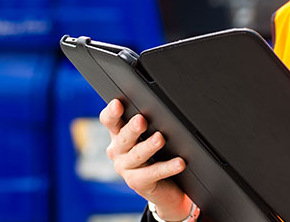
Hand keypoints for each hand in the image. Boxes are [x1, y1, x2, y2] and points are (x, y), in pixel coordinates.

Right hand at [99, 99, 192, 219]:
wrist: (163, 186)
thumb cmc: (157, 153)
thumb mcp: (150, 135)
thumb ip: (151, 122)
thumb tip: (164, 108)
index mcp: (118, 134)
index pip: (110, 121)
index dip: (112, 112)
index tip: (117, 103)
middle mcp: (118, 151)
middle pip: (123, 137)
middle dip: (132, 129)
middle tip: (141, 120)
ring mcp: (125, 168)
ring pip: (137, 155)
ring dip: (148, 146)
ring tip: (160, 138)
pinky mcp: (137, 183)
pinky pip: (153, 173)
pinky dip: (167, 167)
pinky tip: (179, 162)